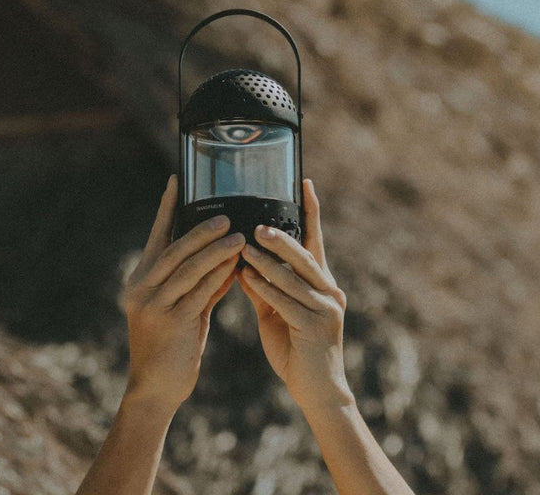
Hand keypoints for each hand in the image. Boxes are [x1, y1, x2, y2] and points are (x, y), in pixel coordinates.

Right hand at [123, 175, 244, 411]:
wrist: (155, 387)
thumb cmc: (171, 343)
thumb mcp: (181, 307)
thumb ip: (199, 283)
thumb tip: (226, 259)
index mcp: (141, 278)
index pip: (157, 235)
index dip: (167, 207)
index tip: (177, 181)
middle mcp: (142, 287)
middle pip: (175, 249)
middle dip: (201, 230)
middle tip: (226, 215)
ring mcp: (153, 305)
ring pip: (188, 269)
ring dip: (215, 251)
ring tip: (238, 237)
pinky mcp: (170, 322)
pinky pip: (199, 293)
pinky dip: (218, 278)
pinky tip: (235, 267)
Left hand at [238, 179, 353, 411]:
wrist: (316, 391)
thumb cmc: (295, 348)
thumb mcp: (277, 313)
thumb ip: (264, 288)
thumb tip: (242, 263)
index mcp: (321, 283)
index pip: (315, 240)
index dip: (311, 211)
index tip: (305, 183)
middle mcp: (329, 291)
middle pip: (304, 254)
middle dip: (280, 237)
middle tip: (256, 225)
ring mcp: (326, 308)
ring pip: (293, 276)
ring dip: (267, 260)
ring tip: (245, 245)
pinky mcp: (316, 327)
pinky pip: (286, 301)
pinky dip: (266, 287)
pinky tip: (248, 277)